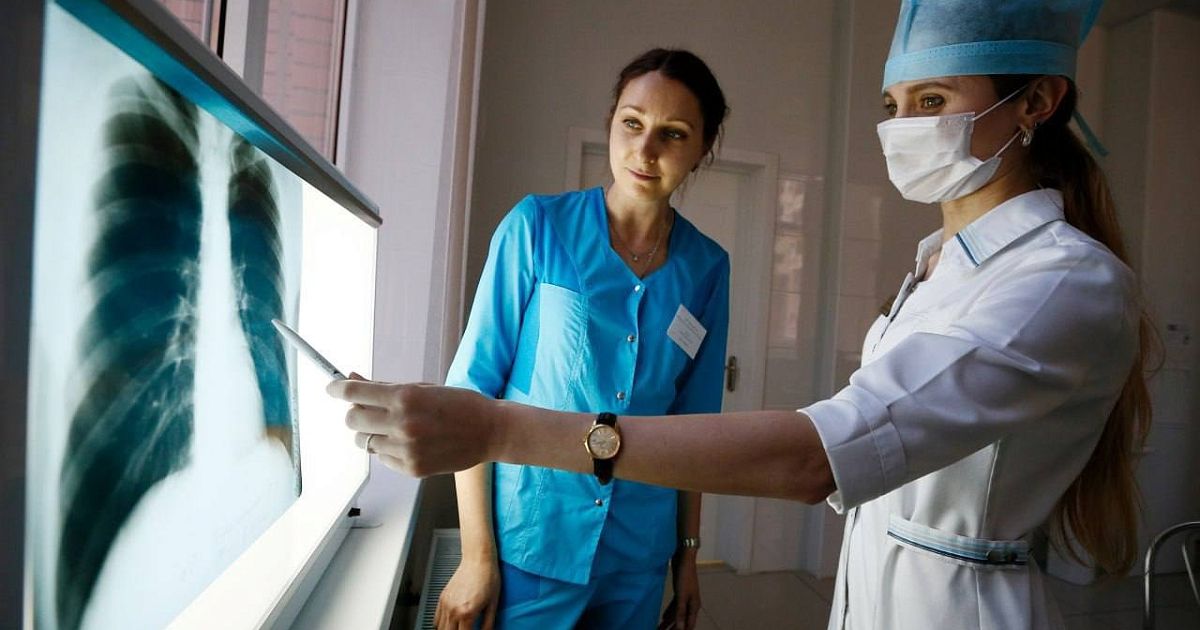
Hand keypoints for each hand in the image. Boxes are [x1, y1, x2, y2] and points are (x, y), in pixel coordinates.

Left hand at [325, 380, 495, 476]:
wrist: (490, 431)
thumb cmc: (458, 404)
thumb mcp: (422, 388)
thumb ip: (385, 387)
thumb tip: (353, 379)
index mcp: (404, 398)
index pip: (354, 393)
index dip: (337, 388)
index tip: (332, 387)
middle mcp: (402, 424)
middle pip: (352, 420)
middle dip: (354, 412)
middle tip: (366, 409)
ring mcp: (406, 449)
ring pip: (364, 441)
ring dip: (370, 432)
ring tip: (390, 427)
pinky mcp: (411, 468)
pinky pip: (382, 457)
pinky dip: (387, 448)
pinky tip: (408, 442)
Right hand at [434, 556, 499, 629]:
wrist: (478, 560)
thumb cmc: (488, 577)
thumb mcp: (493, 604)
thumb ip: (488, 624)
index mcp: (467, 613)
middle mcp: (453, 609)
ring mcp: (446, 604)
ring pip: (440, 627)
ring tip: (457, 629)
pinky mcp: (442, 598)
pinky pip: (436, 618)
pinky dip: (441, 624)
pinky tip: (449, 624)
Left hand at [659, 552, 700, 629]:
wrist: (684, 558)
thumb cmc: (685, 576)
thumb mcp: (682, 595)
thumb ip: (681, 612)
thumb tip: (681, 628)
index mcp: (694, 606)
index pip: (689, 624)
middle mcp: (691, 603)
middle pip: (683, 620)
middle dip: (674, 628)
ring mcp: (685, 598)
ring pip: (677, 614)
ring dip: (670, 621)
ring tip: (660, 628)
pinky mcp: (679, 592)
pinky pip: (675, 606)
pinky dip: (669, 613)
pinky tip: (663, 617)